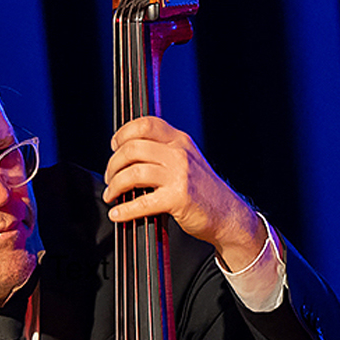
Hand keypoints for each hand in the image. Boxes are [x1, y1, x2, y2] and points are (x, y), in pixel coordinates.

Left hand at [103, 116, 265, 271]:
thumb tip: (128, 156)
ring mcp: (180, 175)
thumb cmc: (204, 191)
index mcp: (180, 141)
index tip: (115, 146)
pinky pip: (142, 202)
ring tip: (112, 195)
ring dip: (115, 186)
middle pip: (133, 148)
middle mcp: (179, 154)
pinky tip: (118, 214)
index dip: (124, 133)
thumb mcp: (188, 161)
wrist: (228, 214)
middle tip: (110, 178)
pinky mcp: (178, 198)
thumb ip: (164, 153)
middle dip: (113, 164)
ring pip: (134, 172)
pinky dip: (125, 210)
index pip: (145, 124)